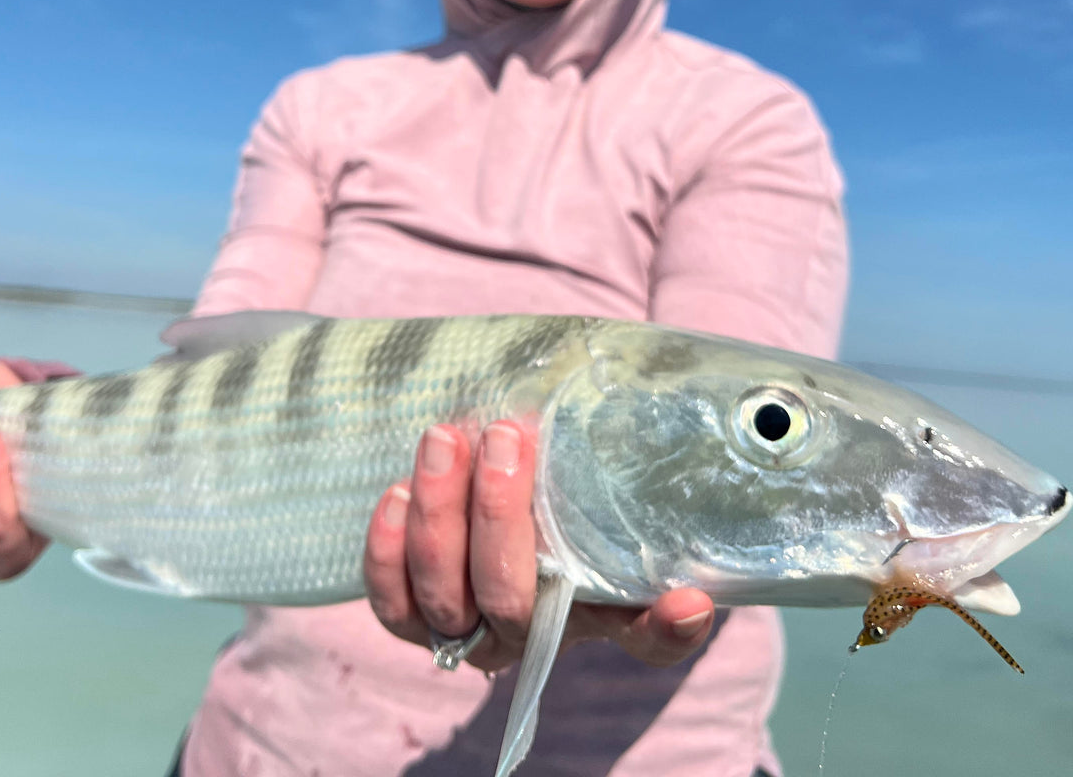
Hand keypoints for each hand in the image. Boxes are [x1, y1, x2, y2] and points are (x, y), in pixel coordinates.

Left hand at [363, 421, 714, 671]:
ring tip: (444, 440)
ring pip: (443, 599)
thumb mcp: (598, 484)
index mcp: (603, 611)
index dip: (667, 628)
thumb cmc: (560, 494)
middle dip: (499, 513)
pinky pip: (392, 603)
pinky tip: (396, 493)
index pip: (648, 637)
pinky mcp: (413, 618)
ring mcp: (470, 632)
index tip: (687, 601)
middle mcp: (535, 635)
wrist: (501, 500)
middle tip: (504, 435)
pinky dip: (386, 551)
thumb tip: (646, 459)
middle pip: (511, 600)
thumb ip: (624, 477)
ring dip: (438, 514)